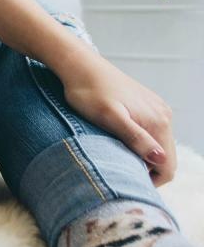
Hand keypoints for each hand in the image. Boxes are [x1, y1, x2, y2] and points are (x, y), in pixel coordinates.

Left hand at [58, 50, 175, 185]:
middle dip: (145, 169)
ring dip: (140, 155)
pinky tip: (116, 139)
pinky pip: (149, 131)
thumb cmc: (88, 92)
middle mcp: (163, 115)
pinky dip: (138, 142)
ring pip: (157, 145)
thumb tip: (161, 159)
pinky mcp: (146, 104)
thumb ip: (135, 138)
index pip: (168, 166)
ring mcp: (156, 108)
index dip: (149, 181)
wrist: (79, 65)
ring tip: (114, 153)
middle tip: (116, 168)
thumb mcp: (109, 118)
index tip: (124, 180)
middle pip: (165, 157)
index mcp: (158, 122)